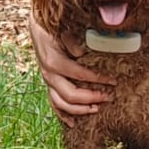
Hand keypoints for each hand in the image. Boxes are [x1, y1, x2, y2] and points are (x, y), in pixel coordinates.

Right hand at [28, 11, 114, 125]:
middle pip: (70, 95)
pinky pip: (53, 104)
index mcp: (54, 61)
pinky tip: (72, 123)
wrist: (35, 26)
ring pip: (61, 103)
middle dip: (91, 98)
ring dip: (79, 109)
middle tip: (109, 97)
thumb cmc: (52, 27)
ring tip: (96, 109)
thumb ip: (71, 40)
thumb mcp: (61, 28)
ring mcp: (47, 81)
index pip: (79, 75)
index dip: (97, 80)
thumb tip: (81, 54)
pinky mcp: (47, 84)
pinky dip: (62, 115)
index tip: (113, 81)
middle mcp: (49, 74)